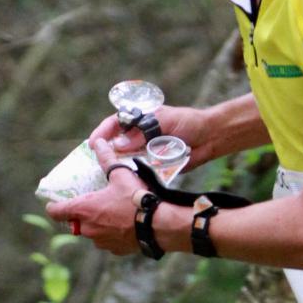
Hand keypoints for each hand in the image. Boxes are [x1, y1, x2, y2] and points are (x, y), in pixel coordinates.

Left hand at [46, 140, 144, 253]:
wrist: (158, 224)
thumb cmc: (136, 198)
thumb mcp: (121, 175)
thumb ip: (107, 159)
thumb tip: (99, 142)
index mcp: (84, 209)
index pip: (56, 212)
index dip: (53, 207)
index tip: (54, 204)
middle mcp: (88, 228)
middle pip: (76, 222)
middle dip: (82, 214)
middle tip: (93, 205)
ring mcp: (101, 241)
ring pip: (93, 232)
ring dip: (98, 225)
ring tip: (113, 214)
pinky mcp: (115, 250)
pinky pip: (108, 241)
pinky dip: (113, 234)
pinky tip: (125, 226)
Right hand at [88, 105, 214, 167]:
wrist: (210, 138)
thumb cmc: (189, 123)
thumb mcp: (165, 121)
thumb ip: (143, 132)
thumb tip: (120, 144)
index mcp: (141, 120)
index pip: (115, 123)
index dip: (102, 132)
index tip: (93, 143)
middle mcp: (140, 136)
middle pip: (116, 143)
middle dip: (104, 152)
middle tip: (93, 162)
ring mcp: (146, 151)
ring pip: (126, 159)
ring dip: (116, 166)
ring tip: (102, 174)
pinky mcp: (155, 165)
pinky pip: (140, 170)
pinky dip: (132, 175)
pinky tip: (123, 182)